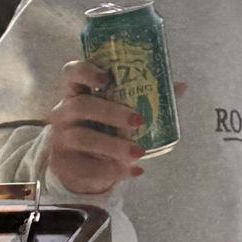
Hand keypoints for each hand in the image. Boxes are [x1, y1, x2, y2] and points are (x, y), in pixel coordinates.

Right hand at [44, 65, 188, 195]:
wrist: (83, 167)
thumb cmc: (103, 128)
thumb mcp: (118, 111)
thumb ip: (145, 97)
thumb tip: (180, 86)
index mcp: (77, 92)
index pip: (71, 72)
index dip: (86, 71)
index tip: (106, 77)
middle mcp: (64, 112)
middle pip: (80, 106)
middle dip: (111, 112)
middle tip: (139, 121)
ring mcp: (61, 138)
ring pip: (83, 137)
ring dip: (114, 145)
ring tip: (139, 152)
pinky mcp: (65, 163)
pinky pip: (88, 166)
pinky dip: (114, 169)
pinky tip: (135, 170)